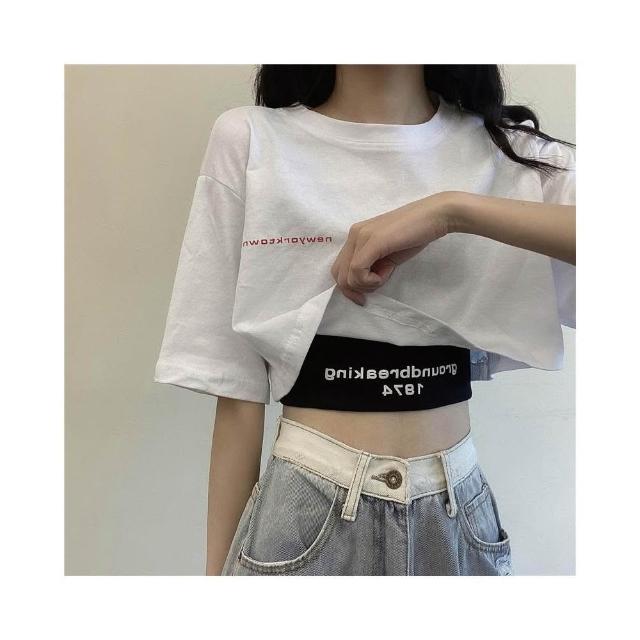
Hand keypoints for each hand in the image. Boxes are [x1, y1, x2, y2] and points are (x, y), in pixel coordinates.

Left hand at [330, 191, 454, 305]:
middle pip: (338, 274)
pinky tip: (386, 272)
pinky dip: (371, 280)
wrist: (435, 216)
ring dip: (367, 284)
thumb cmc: (415, 235)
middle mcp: (354, 234)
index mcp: (356, 236)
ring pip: (347, 276)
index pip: (339, 268)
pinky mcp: (372, 241)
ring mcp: (361, 236)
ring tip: (386, 273)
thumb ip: (373, 265)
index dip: (349, 288)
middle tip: (376, 287)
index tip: (364, 296)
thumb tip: (364, 282)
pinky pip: (358, 271)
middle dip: (355, 290)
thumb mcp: (388, 254)